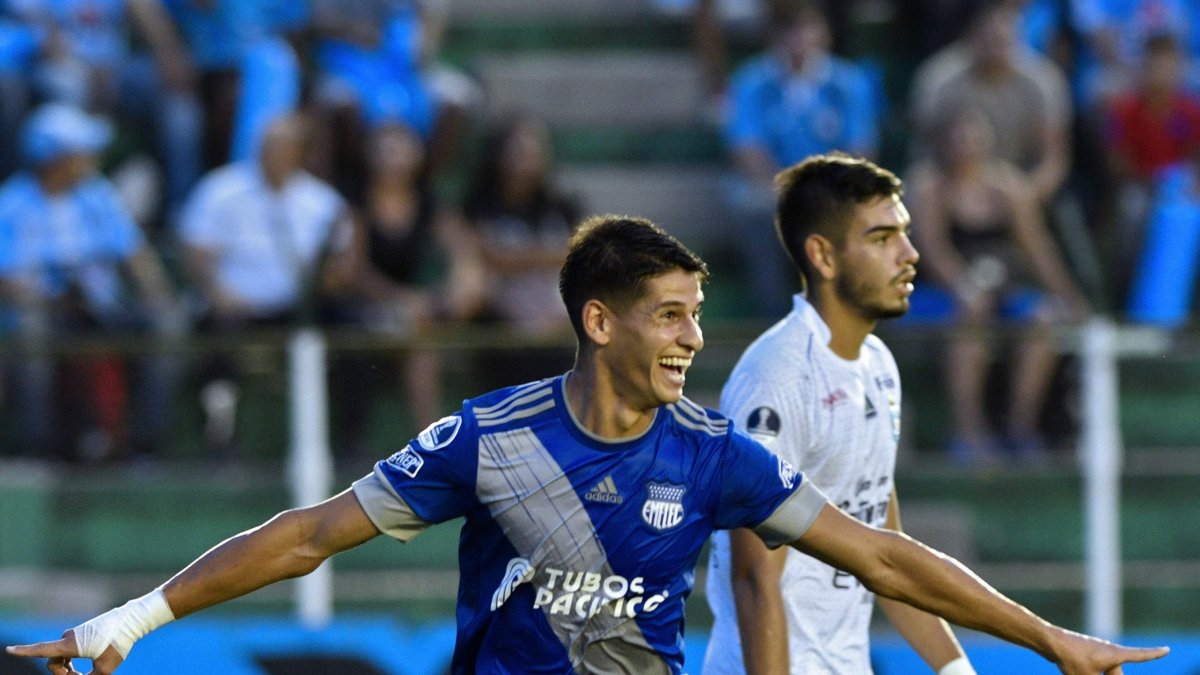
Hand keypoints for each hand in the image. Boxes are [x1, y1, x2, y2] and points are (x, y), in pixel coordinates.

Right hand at [6, 630, 124, 673]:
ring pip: (60, 658)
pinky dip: (70, 663)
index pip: (42, 649)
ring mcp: (73, 635)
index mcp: (71, 644)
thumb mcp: (106, 668)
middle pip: (54, 663)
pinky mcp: (79, 635)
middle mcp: (68, 637)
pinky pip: (66, 653)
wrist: (131, 621)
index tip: (9, 649)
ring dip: (66, 670)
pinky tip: (79, 670)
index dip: (24, 651)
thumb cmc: (118, 643)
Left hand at [1048, 626, 1167, 674]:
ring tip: (1082, 670)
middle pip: (1116, 674)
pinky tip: (1078, 670)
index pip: (1140, 655)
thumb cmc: (1072, 659)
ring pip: (1104, 673)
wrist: (1051, 643)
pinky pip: (1094, 669)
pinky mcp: (1086, 654)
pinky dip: (1090, 674)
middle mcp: (1109, 651)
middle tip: (1089, 671)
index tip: (1166, 649)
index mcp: (1115, 654)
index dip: (1154, 654)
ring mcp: (1097, 652)